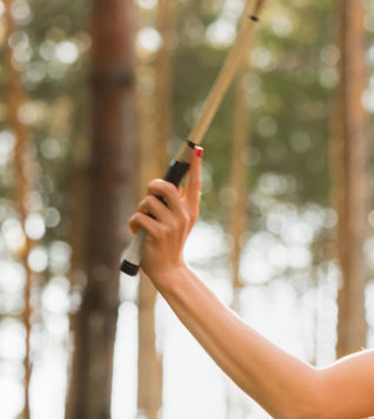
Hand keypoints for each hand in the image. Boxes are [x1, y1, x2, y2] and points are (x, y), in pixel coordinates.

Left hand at [128, 148, 201, 285]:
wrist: (167, 269)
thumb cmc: (167, 242)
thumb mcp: (175, 222)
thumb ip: (172, 204)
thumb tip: (163, 183)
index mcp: (190, 210)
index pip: (195, 184)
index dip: (195, 166)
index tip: (196, 149)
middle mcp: (184, 216)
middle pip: (167, 186)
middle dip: (153, 186)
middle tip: (150, 194)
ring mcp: (172, 225)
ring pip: (148, 201)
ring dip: (140, 208)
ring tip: (143, 220)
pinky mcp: (158, 233)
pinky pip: (139, 216)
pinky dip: (133, 222)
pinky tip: (138, 232)